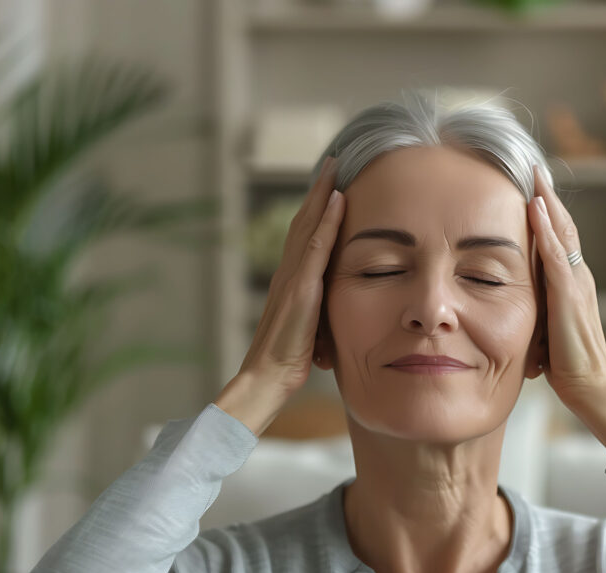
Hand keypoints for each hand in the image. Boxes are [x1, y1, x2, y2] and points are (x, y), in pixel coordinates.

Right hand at [215, 156, 344, 433]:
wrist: (268, 377)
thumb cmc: (290, 362)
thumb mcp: (312, 330)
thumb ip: (320, 314)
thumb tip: (334, 316)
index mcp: (292, 282)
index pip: (306, 237)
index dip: (317, 211)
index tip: (331, 187)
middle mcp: (288, 272)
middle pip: (304, 221)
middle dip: (319, 191)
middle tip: (333, 162)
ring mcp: (292, 277)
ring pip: (307, 225)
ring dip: (322, 194)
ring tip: (335, 167)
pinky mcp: (300, 287)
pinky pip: (315, 246)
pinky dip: (326, 220)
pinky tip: (337, 199)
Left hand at [528, 163, 605, 407]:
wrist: (591, 388)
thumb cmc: (565, 366)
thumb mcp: (544, 329)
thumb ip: (534, 311)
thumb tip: (510, 308)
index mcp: (571, 284)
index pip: (558, 239)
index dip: (548, 213)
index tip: (533, 188)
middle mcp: (578, 277)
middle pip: (563, 226)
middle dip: (549, 196)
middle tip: (535, 166)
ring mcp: (576, 283)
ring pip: (562, 232)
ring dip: (548, 200)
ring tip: (535, 173)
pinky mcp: (568, 295)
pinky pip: (555, 253)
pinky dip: (546, 227)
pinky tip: (536, 206)